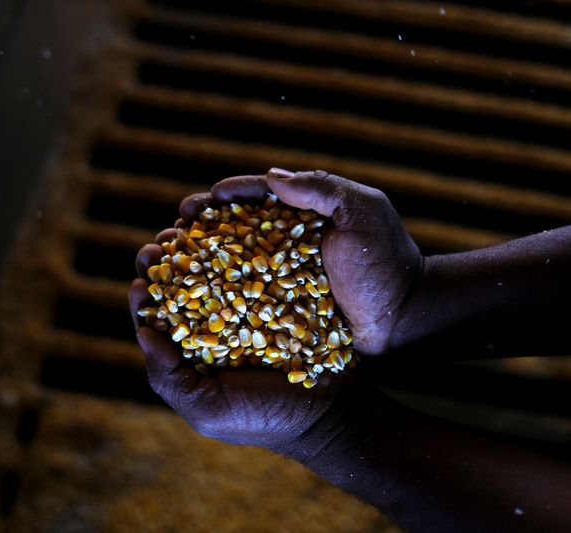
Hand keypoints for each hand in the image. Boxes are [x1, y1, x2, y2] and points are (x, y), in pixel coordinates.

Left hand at [130, 243, 351, 451]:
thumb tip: (143, 332)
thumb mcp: (207, 409)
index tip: (140, 283)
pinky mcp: (280, 283)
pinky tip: (229, 217)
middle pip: (182, 279)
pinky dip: (241, 235)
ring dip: (196, 239)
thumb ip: (169, 378)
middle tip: (157, 247)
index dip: (146, 296)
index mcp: (193, 345)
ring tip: (185, 222)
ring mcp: (249, 296)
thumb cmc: (262, 416)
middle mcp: (218, 316)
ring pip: (215, 259)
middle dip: (165, 260)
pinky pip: (257, 255)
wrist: (327, 409)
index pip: (160, 315)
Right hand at [178, 169, 421, 354]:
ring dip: (191, 268)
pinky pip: (239, 305)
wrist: (407, 318)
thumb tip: (271, 176)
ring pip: (226, 269)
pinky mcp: (280, 314)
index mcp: (300, 216)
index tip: (197, 205)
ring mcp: (280, 282)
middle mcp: (284, 247)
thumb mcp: (363, 211)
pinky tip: (183, 308)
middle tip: (167, 237)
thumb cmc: (388, 262)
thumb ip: (321, 188)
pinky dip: (210, 303)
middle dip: (194, 232)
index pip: (253, 199)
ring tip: (163, 268)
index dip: (222, 199)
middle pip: (229, 234)